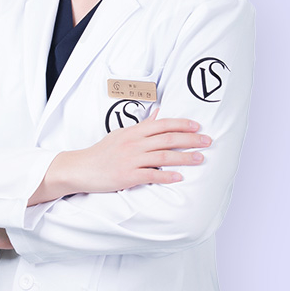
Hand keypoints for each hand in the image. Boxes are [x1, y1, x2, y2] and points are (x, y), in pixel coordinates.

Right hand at [29, 109, 211, 203]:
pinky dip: (166, 175)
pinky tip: (179, 177)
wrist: (81, 168)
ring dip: (184, 157)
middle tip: (208, 141)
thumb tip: (159, 113)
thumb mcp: (121, 134)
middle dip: (190, 139)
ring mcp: (131, 159)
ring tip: (200, 158)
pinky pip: (151, 175)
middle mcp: (134, 143)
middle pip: (167, 138)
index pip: (162, 124)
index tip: (197, 126)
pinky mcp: (128, 176)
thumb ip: (142, 125)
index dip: (181, 124)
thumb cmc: (102, 152)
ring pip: (163, 156)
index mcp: (133, 131)